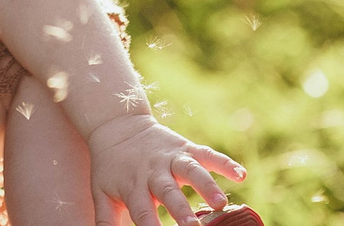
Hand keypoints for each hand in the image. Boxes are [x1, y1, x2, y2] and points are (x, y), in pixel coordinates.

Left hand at [85, 112, 244, 225]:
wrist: (117, 126)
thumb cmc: (110, 168)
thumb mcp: (102, 193)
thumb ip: (106, 221)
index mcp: (133, 186)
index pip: (142, 213)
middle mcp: (153, 172)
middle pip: (168, 192)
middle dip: (182, 210)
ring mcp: (171, 158)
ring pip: (191, 170)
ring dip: (206, 185)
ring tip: (220, 203)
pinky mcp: (185, 147)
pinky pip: (207, 154)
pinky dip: (224, 162)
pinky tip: (241, 174)